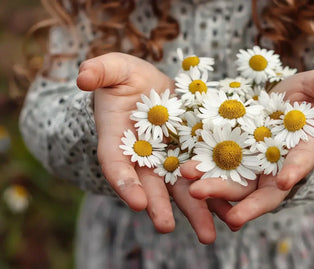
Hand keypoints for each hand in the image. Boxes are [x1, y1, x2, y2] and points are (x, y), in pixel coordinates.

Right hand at [77, 53, 215, 242]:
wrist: (151, 87)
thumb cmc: (127, 78)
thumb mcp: (114, 68)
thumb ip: (100, 71)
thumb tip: (82, 76)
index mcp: (118, 139)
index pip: (117, 163)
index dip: (124, 182)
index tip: (135, 201)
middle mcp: (143, 157)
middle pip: (150, 185)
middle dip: (158, 206)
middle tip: (166, 227)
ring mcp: (168, 159)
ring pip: (181, 188)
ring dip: (194, 211)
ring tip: (208, 236)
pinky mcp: (191, 155)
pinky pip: (204, 176)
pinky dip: (216, 193)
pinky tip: (231, 210)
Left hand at [182, 70, 313, 229]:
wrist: (285, 106)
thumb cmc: (307, 98)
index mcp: (304, 151)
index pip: (301, 164)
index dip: (294, 172)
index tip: (284, 182)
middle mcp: (278, 168)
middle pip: (262, 191)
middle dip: (243, 200)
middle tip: (225, 208)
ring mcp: (253, 168)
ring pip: (235, 185)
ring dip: (214, 189)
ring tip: (191, 189)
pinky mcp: (232, 160)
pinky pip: (216, 171)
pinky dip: (203, 175)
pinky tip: (183, 175)